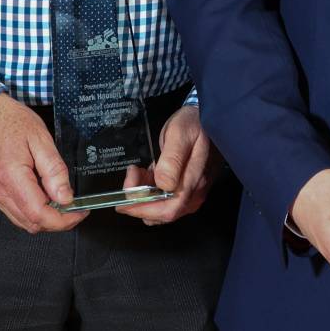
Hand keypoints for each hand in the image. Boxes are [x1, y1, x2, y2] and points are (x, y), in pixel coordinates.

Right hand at [0, 94, 84, 233]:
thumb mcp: (40, 138)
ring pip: (24, 222)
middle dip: (58, 222)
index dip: (64, 220)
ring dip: (45, 219)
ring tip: (61, 201)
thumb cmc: (8, 120)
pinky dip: (33, 212)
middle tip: (75, 207)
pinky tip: (44, 196)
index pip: (39, 214)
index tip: (80, 211)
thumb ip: (54, 170)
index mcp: (11, 177)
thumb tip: (66, 197)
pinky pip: (16, 212)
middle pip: (32, 224)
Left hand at [121, 106, 221, 223]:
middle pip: (164, 213)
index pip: (168, 209)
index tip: (125, 198)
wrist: (204, 117)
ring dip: (144, 196)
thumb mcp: (180, 134)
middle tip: (130, 179)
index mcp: (195, 180)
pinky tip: (146, 175)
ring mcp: (192, 191)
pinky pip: (166, 200)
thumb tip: (164, 184)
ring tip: (137, 174)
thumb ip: (172, 159)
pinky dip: (151, 192)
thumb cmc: (193, 123)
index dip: (143, 209)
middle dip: (140, 202)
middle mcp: (195, 191)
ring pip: (162, 208)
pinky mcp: (187, 188)